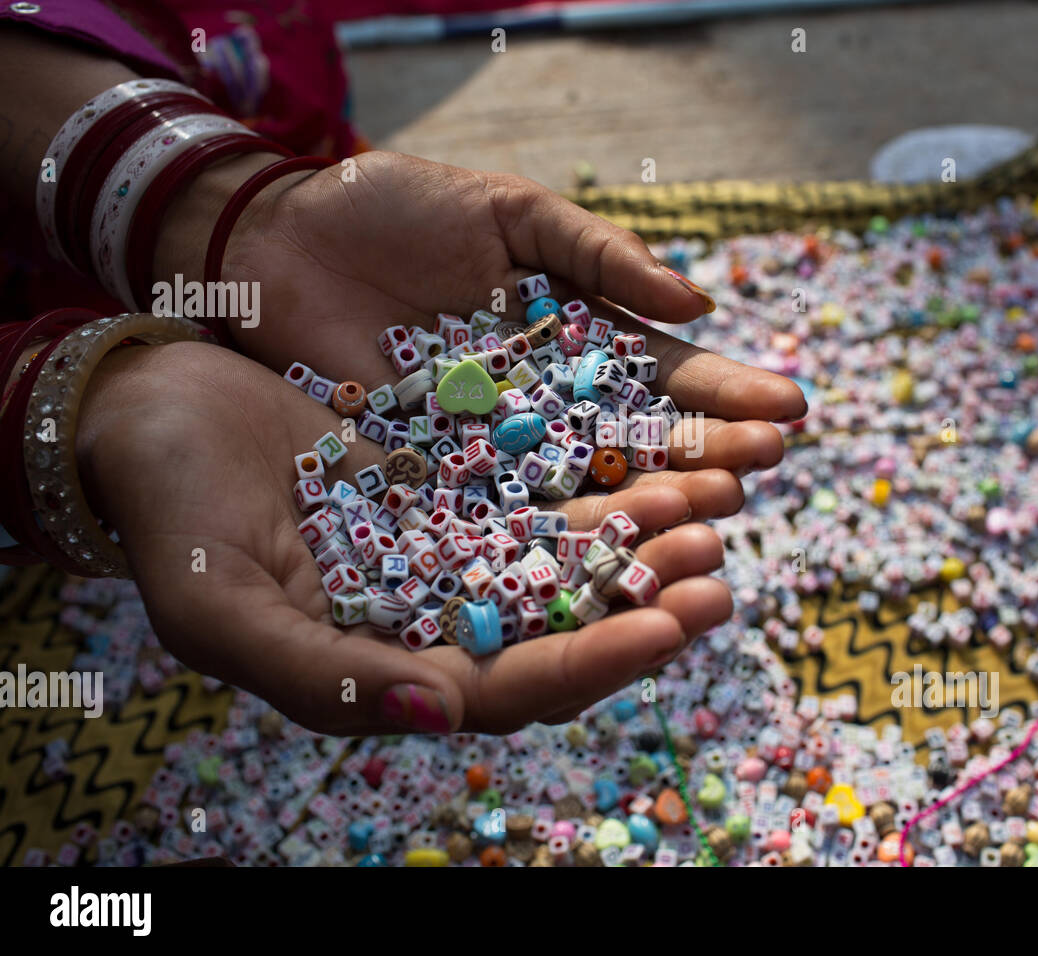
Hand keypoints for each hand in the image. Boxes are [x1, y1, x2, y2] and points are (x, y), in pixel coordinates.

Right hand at [78, 341, 732, 733]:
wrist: (151, 415)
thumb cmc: (169, 514)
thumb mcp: (222, 604)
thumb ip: (325, 675)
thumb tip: (444, 714)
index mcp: (385, 672)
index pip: (509, 688)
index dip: (589, 662)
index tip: (667, 628)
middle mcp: (432, 621)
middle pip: (561, 628)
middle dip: (642, 605)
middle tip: (716, 576)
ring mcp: (449, 553)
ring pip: (567, 558)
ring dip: (640, 540)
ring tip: (713, 506)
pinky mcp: (455, 489)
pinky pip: (545, 490)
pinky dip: (601, 482)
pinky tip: (658, 460)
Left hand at [172, 151, 806, 516]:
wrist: (276, 244)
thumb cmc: (393, 211)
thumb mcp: (510, 214)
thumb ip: (598, 255)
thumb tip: (696, 305)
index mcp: (574, 334)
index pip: (663, 371)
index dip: (723, 390)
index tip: (789, 408)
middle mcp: (548, 403)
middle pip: (640, 436)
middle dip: (706, 451)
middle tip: (766, 469)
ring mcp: (497, 448)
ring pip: (587, 482)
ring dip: (652, 501)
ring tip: (716, 512)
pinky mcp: (439, 481)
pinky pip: (507, 510)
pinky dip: (560, 531)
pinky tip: (613, 550)